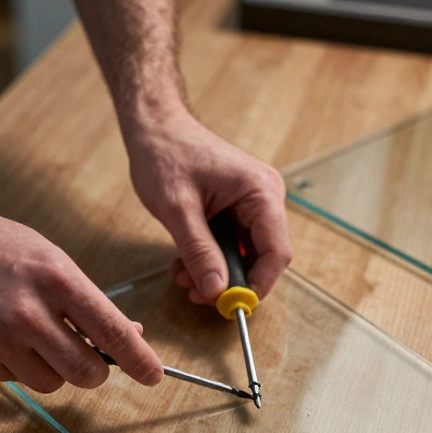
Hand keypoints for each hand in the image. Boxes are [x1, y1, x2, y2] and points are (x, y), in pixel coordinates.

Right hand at [0, 198, 162, 392]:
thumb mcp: (50, 258)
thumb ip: (88, 299)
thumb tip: (130, 334)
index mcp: (57, 279)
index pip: (112, 331)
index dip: (140, 360)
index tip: (154, 375)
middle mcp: (29, 313)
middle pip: (87, 371)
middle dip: (96, 372)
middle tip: (92, 361)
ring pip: (52, 384)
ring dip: (55, 370)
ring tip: (34, 336)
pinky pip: (16, 381)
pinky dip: (19, 367)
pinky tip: (2, 335)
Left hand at [124, 112, 291, 304]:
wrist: (155, 126)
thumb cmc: (165, 154)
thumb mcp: (177, 208)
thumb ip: (199, 251)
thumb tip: (216, 290)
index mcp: (261, 192)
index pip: (276, 252)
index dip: (257, 284)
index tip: (231, 305)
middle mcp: (266, 198)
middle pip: (263, 256)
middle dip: (230, 280)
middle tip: (197, 293)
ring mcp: (254, 203)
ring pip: (245, 254)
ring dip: (216, 272)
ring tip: (183, 275)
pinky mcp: (238, 208)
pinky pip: (233, 244)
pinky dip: (211, 258)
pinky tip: (186, 261)